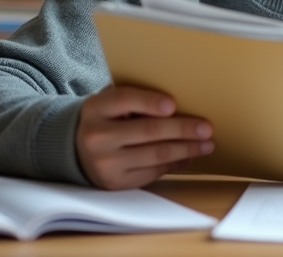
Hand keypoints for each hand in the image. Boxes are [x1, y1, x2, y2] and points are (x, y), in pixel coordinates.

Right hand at [76, 84, 213, 189]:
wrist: (76, 150)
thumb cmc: (105, 118)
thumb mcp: (110, 102)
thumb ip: (135, 99)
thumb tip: (178, 107)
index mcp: (96, 109)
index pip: (125, 100)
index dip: (150, 102)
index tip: (173, 104)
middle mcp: (97, 137)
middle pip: (148, 131)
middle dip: (182, 130)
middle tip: (206, 128)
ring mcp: (106, 163)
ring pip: (155, 155)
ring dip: (186, 150)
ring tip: (206, 145)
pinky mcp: (115, 183)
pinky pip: (152, 172)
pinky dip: (174, 164)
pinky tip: (188, 156)